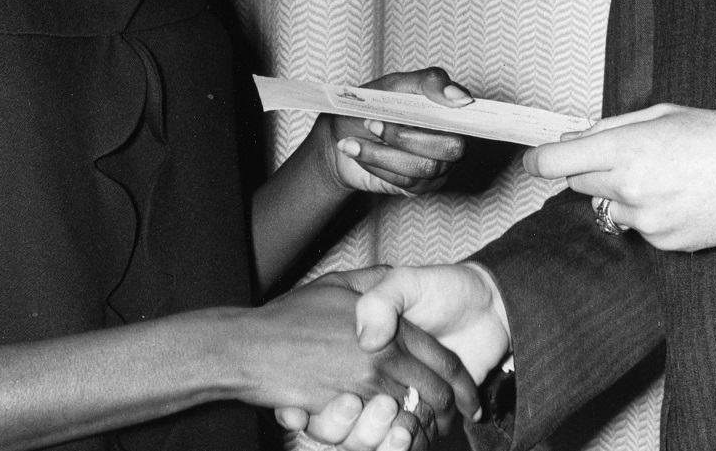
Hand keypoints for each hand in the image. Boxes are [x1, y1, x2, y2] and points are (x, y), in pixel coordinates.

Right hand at [237, 271, 477, 446]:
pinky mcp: (344, 414)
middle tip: (456, 416)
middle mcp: (381, 361)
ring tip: (431, 429)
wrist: (249, 347)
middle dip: (450, 408)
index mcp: (388, 329)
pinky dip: (394, 439)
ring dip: (424, 426)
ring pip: (411, 416)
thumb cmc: (290, 315)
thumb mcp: (339, 283)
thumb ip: (376, 284)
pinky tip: (398, 436)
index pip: (440, 359)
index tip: (466, 391)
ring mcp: (362, 390)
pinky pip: (381, 433)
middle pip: (433, 392)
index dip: (459, 379)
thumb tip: (397, 280)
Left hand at [325, 67, 471, 196]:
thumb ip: (429, 82)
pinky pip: (405, 183)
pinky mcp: (419, 187)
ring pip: (423, 168)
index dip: (454, 112)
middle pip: (451, 148)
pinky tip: (358, 152)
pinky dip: (376, 164)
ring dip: (381, 153)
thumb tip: (459, 97)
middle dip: (405, 136)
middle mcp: (452, 141)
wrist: (341, 135)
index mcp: (451, 112)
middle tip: (371, 123)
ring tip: (354, 140)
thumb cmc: (372, 106)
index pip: (467, 115)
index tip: (429, 107)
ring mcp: (438, 168)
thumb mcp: (395, 85)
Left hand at [523, 103, 715, 251]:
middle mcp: (629, 188)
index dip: (539, 160)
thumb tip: (571, 138)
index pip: (555, 163)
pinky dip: (649, 214)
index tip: (535, 160)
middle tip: (626, 156)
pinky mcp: (664, 243)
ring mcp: (647, 221)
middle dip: (590, 170)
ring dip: (621, 194)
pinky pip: (639, 228)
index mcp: (625, 149)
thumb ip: (610, 127)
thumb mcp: (661, 114)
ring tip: (663, 177)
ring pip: (608, 208)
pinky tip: (680, 197)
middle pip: (578, 184)